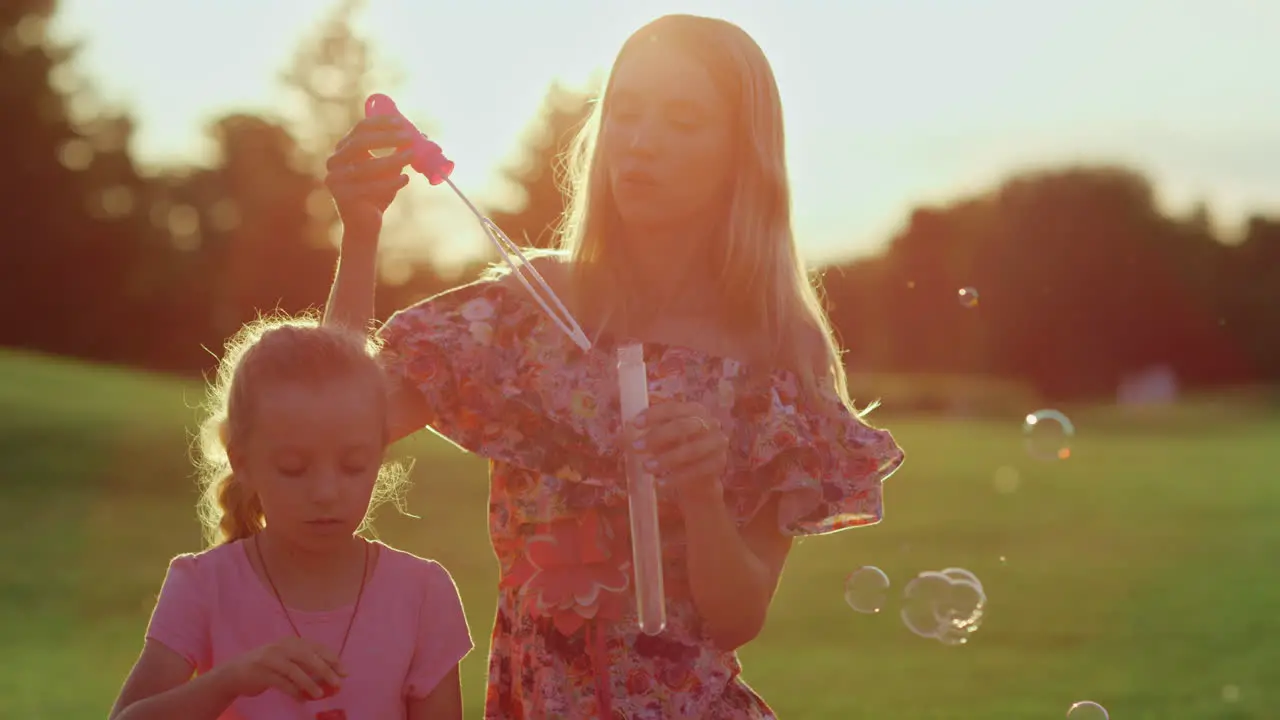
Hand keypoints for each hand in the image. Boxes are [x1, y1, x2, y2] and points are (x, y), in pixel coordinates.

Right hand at [216, 636, 345, 702]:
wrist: (234, 673)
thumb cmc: (266, 667)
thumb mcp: (287, 660)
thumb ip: (305, 666)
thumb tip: (329, 678)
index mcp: (292, 642)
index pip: (317, 648)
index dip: (333, 659)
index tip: (345, 672)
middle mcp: (282, 647)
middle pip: (309, 657)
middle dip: (326, 670)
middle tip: (338, 683)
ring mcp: (271, 659)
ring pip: (295, 670)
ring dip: (310, 683)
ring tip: (320, 694)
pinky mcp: (261, 673)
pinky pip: (282, 683)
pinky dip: (294, 692)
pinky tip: (302, 700)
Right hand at [324, 114, 418, 240]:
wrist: (365, 224)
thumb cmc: (378, 193)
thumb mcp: (389, 169)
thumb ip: (397, 152)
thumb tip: (420, 134)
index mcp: (344, 150)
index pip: (360, 129)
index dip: (381, 123)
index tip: (401, 122)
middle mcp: (334, 162)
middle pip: (360, 143)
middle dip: (387, 138)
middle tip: (409, 138)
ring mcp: (335, 179)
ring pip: (366, 166)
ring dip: (393, 159)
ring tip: (412, 157)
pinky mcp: (342, 196)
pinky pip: (369, 187)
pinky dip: (390, 182)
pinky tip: (405, 179)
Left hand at [628, 402, 727, 502]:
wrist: (698, 478)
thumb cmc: (676, 450)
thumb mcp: (659, 441)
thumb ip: (642, 435)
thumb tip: (619, 436)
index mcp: (693, 410)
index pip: (673, 407)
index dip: (654, 414)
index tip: (635, 424)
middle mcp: (709, 422)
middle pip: (683, 427)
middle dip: (657, 437)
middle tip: (636, 448)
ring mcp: (717, 443)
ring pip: (692, 450)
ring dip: (666, 459)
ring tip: (646, 468)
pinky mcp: (719, 464)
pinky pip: (697, 471)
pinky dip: (676, 478)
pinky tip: (659, 484)